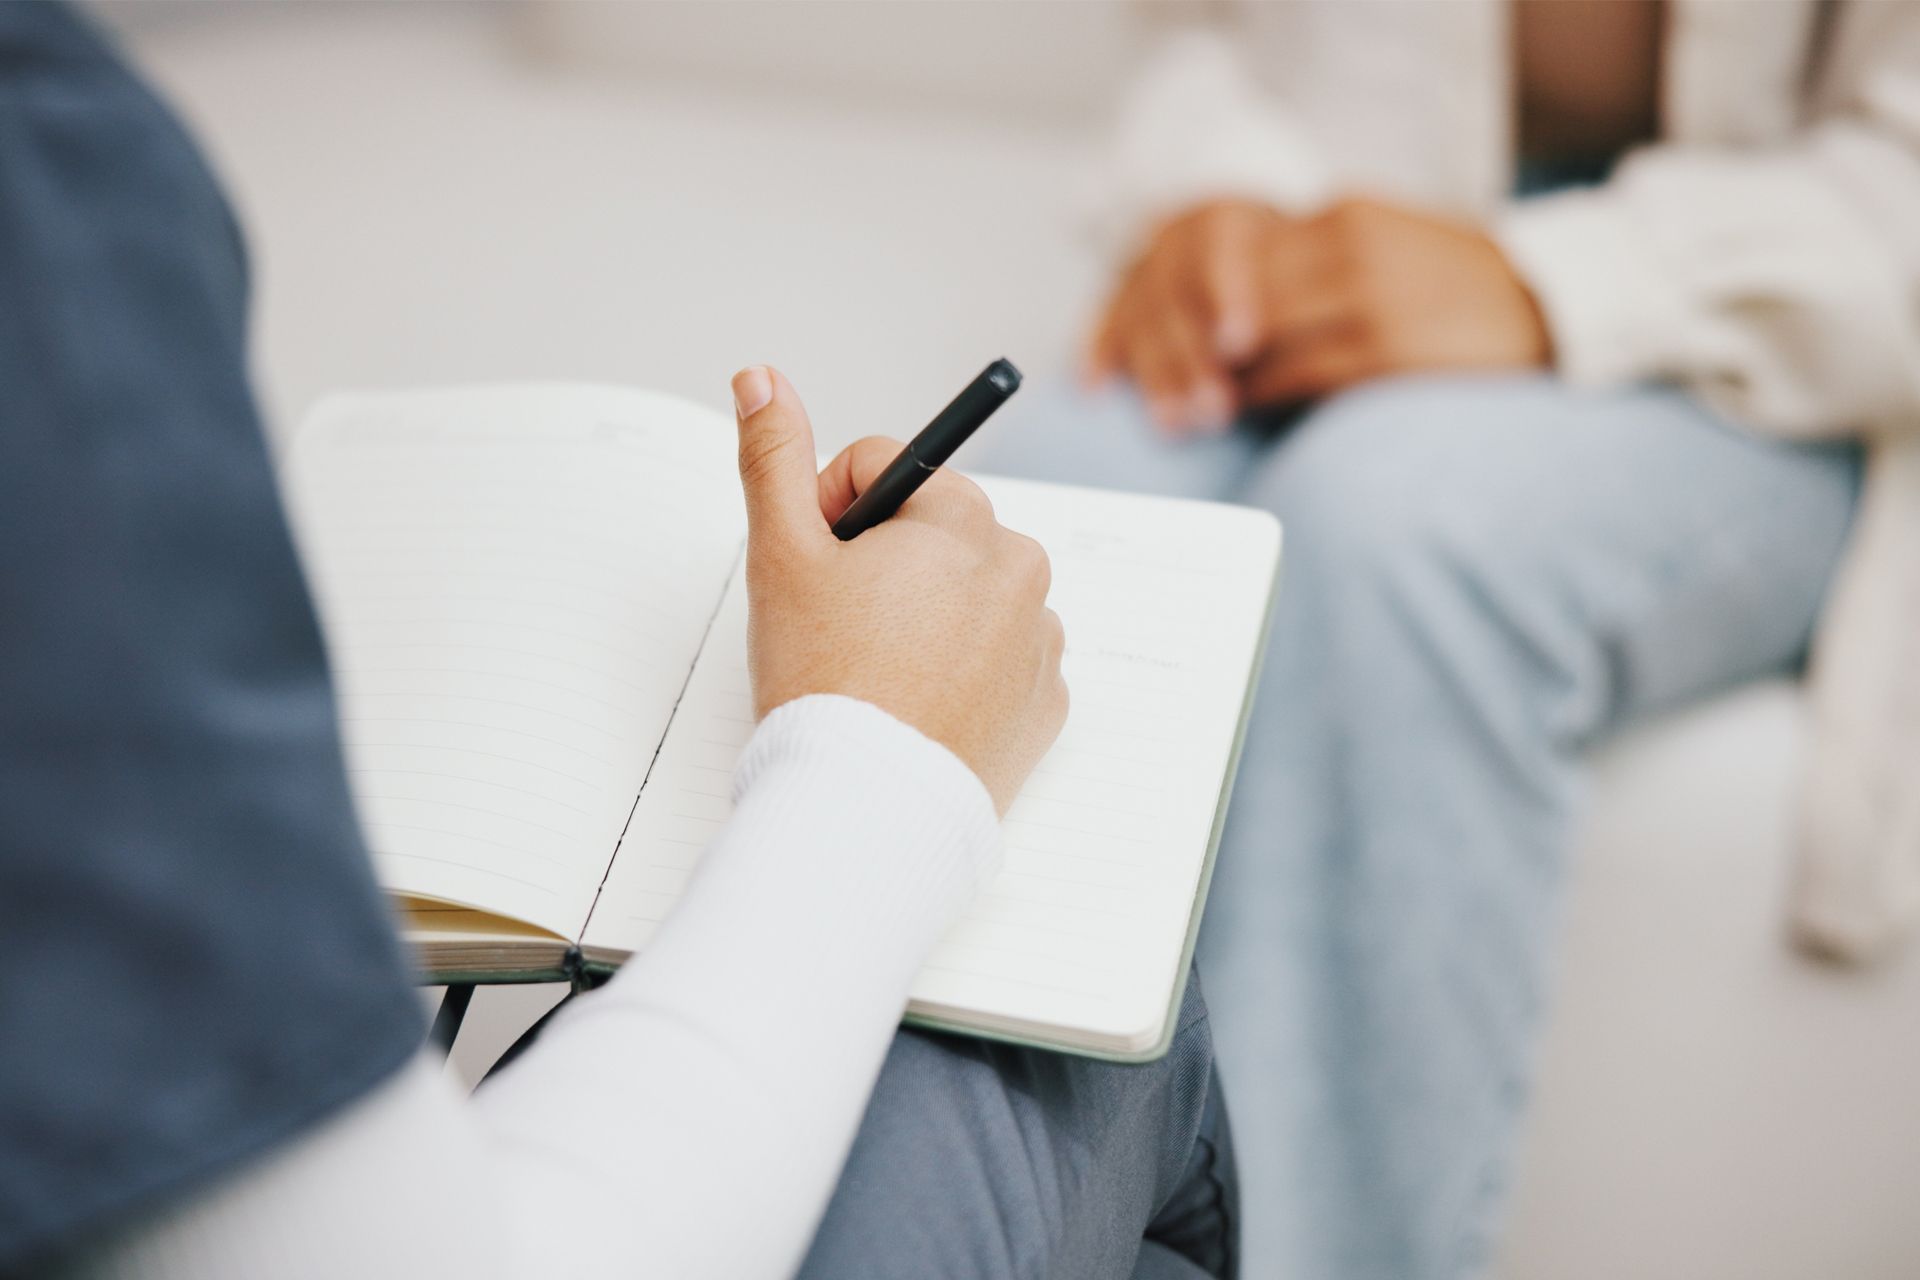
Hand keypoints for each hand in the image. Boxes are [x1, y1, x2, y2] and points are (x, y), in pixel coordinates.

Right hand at [730, 365, 1066, 813]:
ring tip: (879, 669)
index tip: (817, 565)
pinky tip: (917, 702)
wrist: (868, 807)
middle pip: (934, 531)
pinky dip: (962, 669)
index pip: (890, 468)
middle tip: (842, 623)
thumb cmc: (824, 680)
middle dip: (885, 560)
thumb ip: (774, 456)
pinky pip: (999, 660)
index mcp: (965, 518)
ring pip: (968, 593)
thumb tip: (761, 377)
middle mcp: (1021, 567)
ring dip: (926, 611)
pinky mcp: (1047, 703)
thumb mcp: (782, 555)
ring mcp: (1041, 640)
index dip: (834, 509)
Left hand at [1086, 197, 1550, 430]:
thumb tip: (1230, 315)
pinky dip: (1257, 393)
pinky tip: (1237, 409)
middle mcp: (1352, 245)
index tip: (1164, 333)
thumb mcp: (1384, 247)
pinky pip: (1298, 374)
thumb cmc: (1453, 290)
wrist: (1551, 307)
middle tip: (1158, 378)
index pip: (1242, 252)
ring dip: (1216, 374)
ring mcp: (1370, 297)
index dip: (1196, 298)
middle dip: (1193, 339)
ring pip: (1260, 336)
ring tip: (1190, 402)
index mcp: (1347, 213)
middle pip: (1239, 292)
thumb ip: (1315, 265)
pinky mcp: (1388, 350)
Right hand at [1086, 199, 1283, 433]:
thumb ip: (1299, 303)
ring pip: (1139, 315)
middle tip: (1214, 410)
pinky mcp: (1122, 291)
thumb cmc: (1301, 274)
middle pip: (1173, 290)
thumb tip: (1306, 350)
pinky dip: (1098, 353)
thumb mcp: (1309, 270)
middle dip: (1190, 355)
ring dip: (1155, 374)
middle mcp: (1179, 233)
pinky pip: (1106, 321)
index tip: (1240, 345)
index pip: (1221, 248)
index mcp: (1232, 216)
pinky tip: (1093, 387)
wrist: (1250, 245)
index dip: (1227, 293)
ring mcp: (1145, 262)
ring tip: (1175, 424)